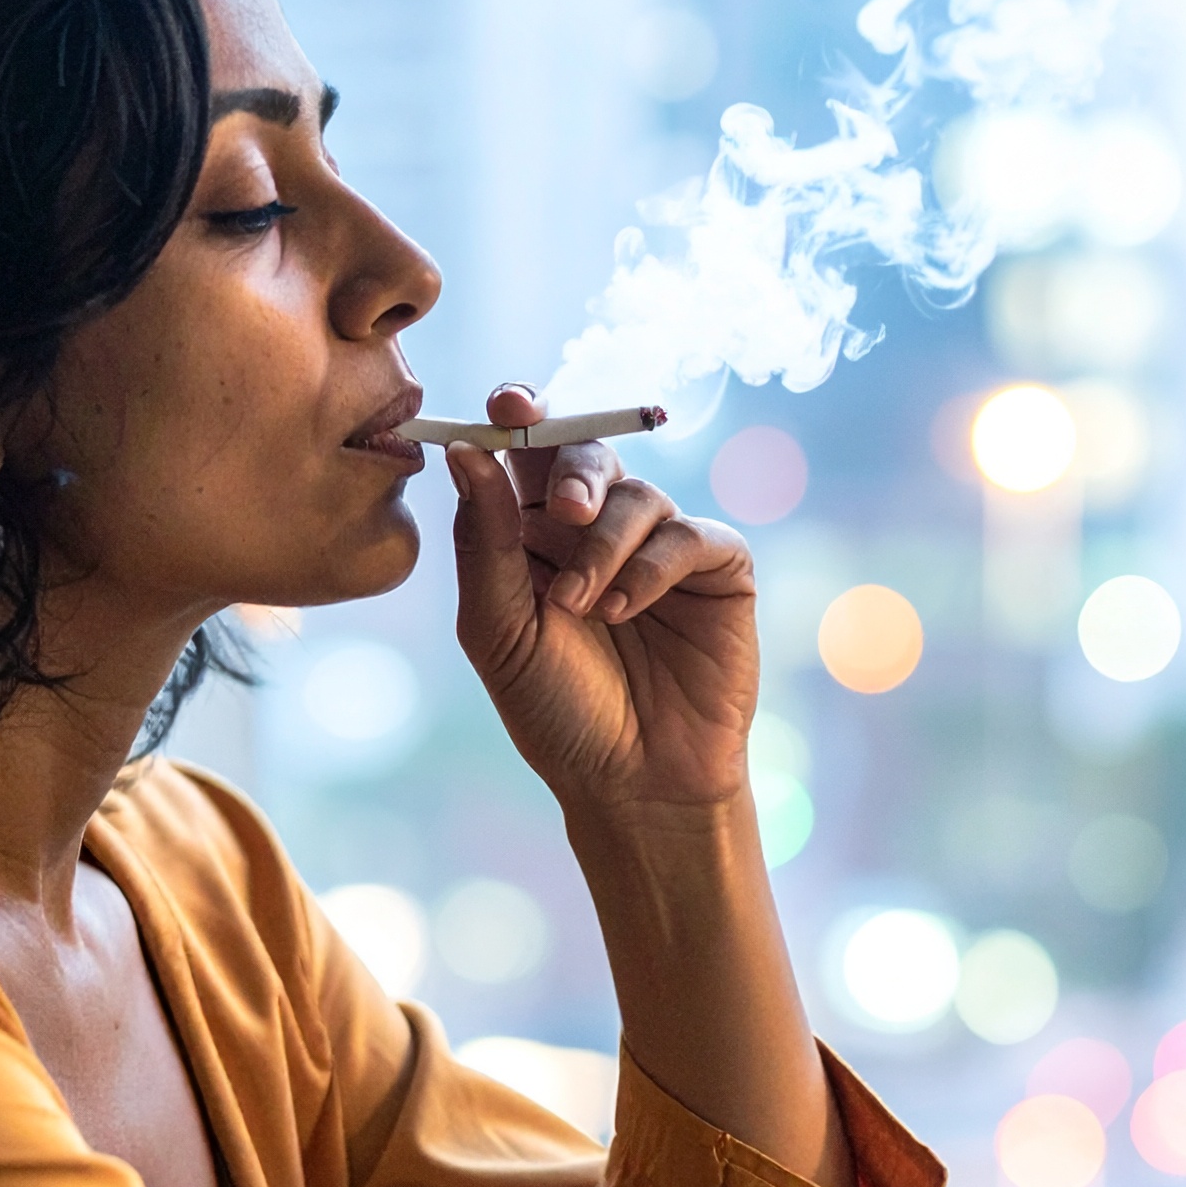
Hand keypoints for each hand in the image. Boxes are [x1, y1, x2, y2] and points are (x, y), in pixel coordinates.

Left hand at [449, 385, 757, 820]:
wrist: (631, 782)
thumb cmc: (557, 711)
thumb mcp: (500, 630)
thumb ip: (484, 541)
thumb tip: (466, 449)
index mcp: (535, 534)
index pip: (526, 452)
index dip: (519, 417)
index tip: (506, 404)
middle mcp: (599, 529)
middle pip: (585, 454)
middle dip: (574, 473)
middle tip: (566, 514)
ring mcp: (662, 547)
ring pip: (639, 495)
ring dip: (605, 546)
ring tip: (585, 608)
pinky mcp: (719, 572)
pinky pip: (691, 536)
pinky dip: (654, 566)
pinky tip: (626, 610)